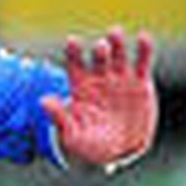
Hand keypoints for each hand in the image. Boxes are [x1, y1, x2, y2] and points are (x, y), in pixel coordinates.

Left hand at [42, 28, 158, 170]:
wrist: (121, 151)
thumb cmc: (92, 145)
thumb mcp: (73, 136)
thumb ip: (59, 118)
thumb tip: (42, 101)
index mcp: (81, 86)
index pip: (75, 64)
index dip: (74, 52)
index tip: (73, 41)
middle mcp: (100, 77)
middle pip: (99, 57)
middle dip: (100, 49)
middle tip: (101, 47)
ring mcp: (120, 77)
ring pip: (119, 55)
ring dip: (117, 43)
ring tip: (116, 34)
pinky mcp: (140, 82)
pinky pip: (142, 62)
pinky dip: (143, 49)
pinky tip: (143, 37)